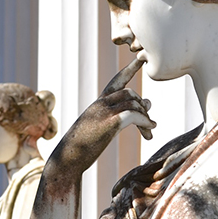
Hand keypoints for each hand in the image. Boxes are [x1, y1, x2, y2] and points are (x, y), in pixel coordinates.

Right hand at [49, 59, 154, 176]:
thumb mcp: (101, 128)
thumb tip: (148, 103)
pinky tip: (150, 130)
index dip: (129, 69)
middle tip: (150, 122)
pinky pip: (133, 115)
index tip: (140, 59)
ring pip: (133, 103)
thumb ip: (121, 116)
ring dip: (145, 116)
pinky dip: (145, 121)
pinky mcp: (108, 124)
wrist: (67, 159)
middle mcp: (99, 104)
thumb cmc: (83, 146)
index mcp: (96, 104)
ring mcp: (103, 113)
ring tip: (150, 130)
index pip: (116, 81)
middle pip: (129, 93)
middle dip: (142, 106)